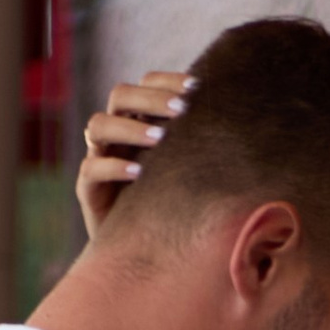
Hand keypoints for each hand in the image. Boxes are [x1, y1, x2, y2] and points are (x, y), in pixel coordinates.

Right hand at [77, 68, 190, 238]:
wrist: (142, 248)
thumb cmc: (174, 202)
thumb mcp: (188, 168)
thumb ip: (200, 143)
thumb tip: (241, 119)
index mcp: (139, 120)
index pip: (145, 84)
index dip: (167, 81)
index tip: (197, 87)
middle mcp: (117, 133)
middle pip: (120, 96)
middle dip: (151, 98)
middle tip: (182, 109)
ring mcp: (99, 157)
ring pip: (98, 125)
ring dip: (130, 128)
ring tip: (161, 139)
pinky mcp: (88, 188)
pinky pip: (92, 169)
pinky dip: (114, 167)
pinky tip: (139, 173)